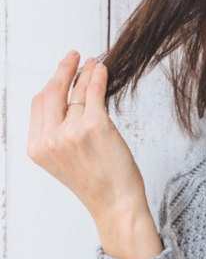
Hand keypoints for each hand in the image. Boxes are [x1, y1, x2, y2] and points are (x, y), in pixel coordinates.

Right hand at [26, 50, 148, 224]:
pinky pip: (94, 93)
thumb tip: (70, 97)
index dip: (51, 84)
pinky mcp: (95, 126)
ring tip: (94, 62)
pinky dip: (98, 78)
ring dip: (86, 72)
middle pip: (52, 92)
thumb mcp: (65, 159)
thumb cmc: (97, 181)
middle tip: (74, 55)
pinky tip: (102, 69)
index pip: (39, 104)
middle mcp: (50, 139)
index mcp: (37, 148)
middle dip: (63, 69)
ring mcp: (71, 132)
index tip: (61, 71)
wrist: (115, 203)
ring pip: (76, 92)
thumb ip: (60, 132)